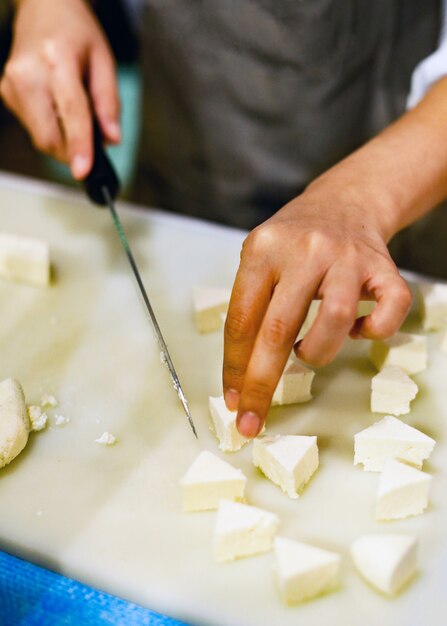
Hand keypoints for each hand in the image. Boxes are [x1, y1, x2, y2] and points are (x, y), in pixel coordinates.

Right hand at [0, 0, 119, 178]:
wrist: (43, 8)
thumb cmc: (76, 33)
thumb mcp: (105, 61)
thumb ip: (109, 103)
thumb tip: (111, 140)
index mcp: (56, 58)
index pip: (70, 111)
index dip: (79, 146)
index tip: (85, 171)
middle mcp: (27, 73)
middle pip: (49, 136)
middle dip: (73, 152)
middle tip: (93, 145)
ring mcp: (11, 84)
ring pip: (41, 138)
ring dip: (64, 140)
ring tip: (75, 112)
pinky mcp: (6, 94)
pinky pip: (34, 128)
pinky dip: (52, 128)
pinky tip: (57, 106)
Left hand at [223, 181, 411, 438]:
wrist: (344, 202)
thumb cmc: (293, 242)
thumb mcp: (258, 257)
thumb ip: (251, 305)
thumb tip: (242, 374)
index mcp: (263, 249)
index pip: (242, 319)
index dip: (235, 366)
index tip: (232, 400)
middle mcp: (304, 250)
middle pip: (278, 329)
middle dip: (262, 383)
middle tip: (252, 419)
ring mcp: (347, 257)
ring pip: (334, 321)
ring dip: (316, 353)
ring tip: (307, 351)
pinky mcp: (383, 267)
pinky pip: (387, 312)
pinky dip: (373, 332)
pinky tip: (356, 329)